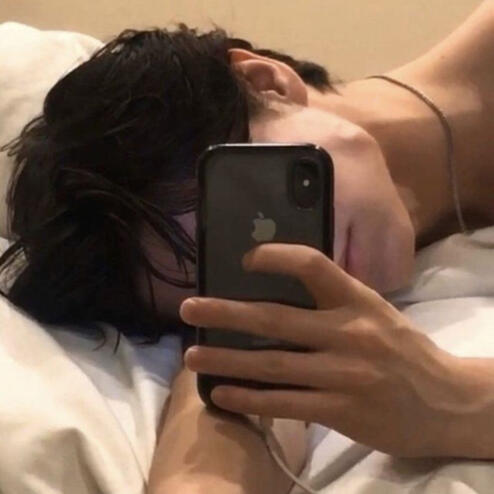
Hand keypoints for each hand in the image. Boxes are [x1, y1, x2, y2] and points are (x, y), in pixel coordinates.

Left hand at [181, 243, 478, 457]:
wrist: (446, 400)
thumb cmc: (404, 350)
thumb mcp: (376, 312)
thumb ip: (336, 300)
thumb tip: (281, 292)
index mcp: (358, 300)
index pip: (313, 265)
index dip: (276, 257)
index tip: (245, 259)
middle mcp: (348, 333)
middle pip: (274, 318)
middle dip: (225, 314)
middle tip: (189, 309)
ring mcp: (342, 374)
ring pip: (271, 364)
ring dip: (226, 360)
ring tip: (192, 356)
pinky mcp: (340, 411)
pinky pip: (284, 403)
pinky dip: (249, 398)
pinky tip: (222, 394)